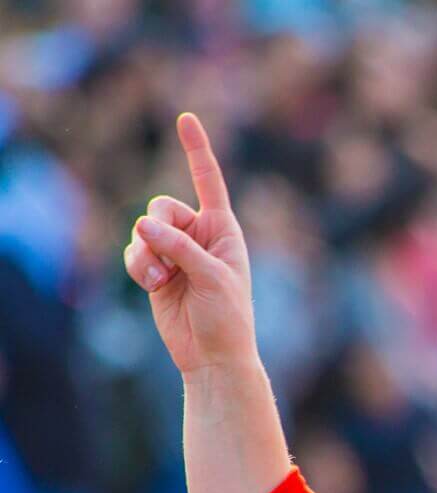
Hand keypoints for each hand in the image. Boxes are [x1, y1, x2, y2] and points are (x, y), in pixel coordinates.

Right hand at [123, 112, 257, 377]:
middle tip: (165, 256)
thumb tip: (141, 224)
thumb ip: (180, 248)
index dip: (197, 151)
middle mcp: (198, 235)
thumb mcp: (212, 278)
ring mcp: (174, 252)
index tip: (186, 119)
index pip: (209, 182)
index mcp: (224, 230)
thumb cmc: (228, 318)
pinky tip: (151, 285)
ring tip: (159, 279)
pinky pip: (134, 253)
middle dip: (157, 228)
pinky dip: (138, 266)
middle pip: (161, 206)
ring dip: (146, 253)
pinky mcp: (155, 270)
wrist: (213, 356)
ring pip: (143, 231)